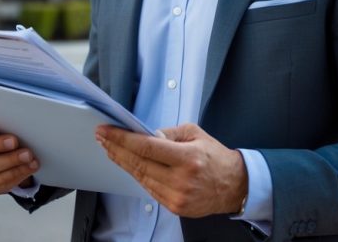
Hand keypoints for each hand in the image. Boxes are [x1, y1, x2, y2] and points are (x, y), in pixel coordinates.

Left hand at [95, 123, 246, 217]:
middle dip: (116, 148)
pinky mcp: (175, 207)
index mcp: (187, 158)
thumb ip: (168, 134)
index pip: (146, 147)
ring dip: (122, 162)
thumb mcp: (194, 134)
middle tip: (102, 137)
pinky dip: (136, 175)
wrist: (235, 186)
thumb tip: (145, 134)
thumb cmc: (214, 157)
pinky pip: (148, 188)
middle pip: (138, 163)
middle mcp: (181, 180)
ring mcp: (177, 197)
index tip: (106, 131)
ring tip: (110, 148)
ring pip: (140, 177)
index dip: (122, 138)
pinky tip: (127, 164)